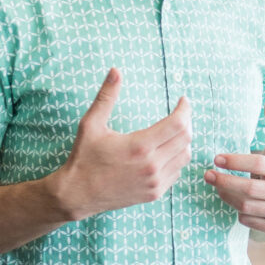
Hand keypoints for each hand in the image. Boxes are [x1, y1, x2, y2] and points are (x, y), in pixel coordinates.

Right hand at [46, 69, 192, 221]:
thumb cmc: (84, 158)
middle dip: (186, 121)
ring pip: (184, 157)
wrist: (78, 194)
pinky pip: (176, 172)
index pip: (178, 124)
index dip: (185, 109)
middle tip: (180, 113)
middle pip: (186, 138)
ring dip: (183, 141)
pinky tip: (165, 151)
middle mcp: (151, 166)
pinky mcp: (154, 193)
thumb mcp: (91, 124)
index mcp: (140, 146)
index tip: (183, 100)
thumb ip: (106, 96)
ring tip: (174, 131)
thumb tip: (115, 70)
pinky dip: (176, 159)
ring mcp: (155, 182)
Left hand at [206, 97, 264, 234]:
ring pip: (245, 205)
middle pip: (248, 188)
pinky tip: (231, 200)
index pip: (258, 164)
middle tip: (207, 175)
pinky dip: (236, 211)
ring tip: (215, 186)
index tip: (215, 158)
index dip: (235, 161)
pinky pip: (247, 219)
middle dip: (224, 181)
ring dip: (226, 195)